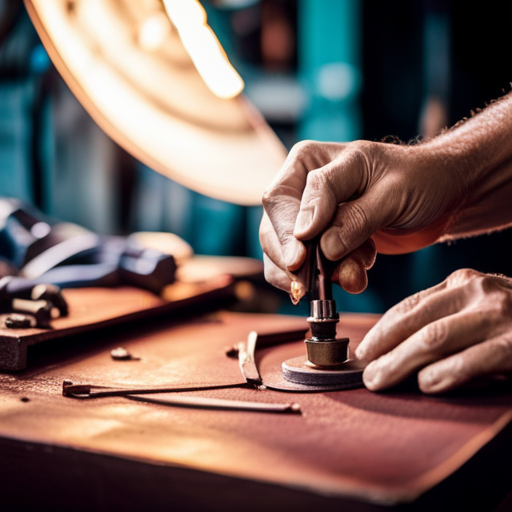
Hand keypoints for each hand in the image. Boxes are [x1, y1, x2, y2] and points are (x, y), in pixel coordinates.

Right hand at [260, 140, 467, 297]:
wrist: (442, 196)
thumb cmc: (420, 179)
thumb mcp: (391, 192)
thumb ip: (353, 217)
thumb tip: (317, 243)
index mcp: (309, 162)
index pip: (281, 199)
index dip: (286, 232)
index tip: (299, 259)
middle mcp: (301, 189)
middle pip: (273, 230)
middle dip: (296, 261)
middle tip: (315, 283)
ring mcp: (310, 219)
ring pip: (286, 256)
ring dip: (317, 274)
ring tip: (356, 275)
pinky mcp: (323, 243)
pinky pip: (309, 269)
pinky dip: (332, 279)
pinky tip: (358, 273)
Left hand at [355, 269, 511, 392]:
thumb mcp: (477, 308)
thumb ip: (443, 317)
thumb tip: (391, 347)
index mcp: (462, 282)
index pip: (408, 306)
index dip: (381, 330)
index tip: (362, 351)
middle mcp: (478, 292)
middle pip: (415, 322)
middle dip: (383, 350)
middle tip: (363, 372)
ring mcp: (500, 315)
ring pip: (434, 338)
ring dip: (401, 363)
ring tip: (380, 381)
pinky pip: (475, 359)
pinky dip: (447, 373)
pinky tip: (427, 385)